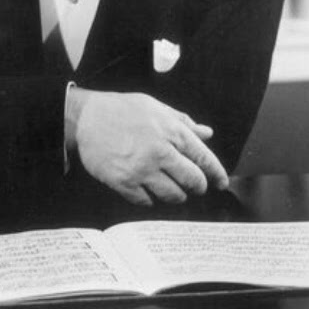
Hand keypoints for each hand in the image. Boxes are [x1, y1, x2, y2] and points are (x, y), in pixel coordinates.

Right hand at [71, 89, 228, 205]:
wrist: (86, 118)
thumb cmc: (121, 109)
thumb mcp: (156, 108)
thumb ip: (183, 122)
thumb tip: (206, 132)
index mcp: (171, 132)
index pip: (204, 158)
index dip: (217, 173)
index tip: (222, 183)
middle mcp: (160, 152)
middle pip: (192, 181)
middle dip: (198, 187)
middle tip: (195, 188)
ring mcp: (142, 170)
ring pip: (172, 195)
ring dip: (177, 196)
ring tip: (174, 191)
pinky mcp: (124, 182)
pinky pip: (146, 201)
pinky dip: (151, 199)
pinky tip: (148, 192)